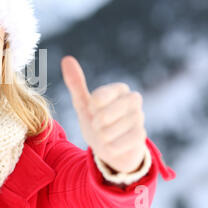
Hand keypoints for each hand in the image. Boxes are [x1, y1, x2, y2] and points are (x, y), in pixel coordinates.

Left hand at [61, 55, 146, 173]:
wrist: (112, 147)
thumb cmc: (97, 122)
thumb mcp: (84, 104)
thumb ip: (76, 83)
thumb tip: (66, 59)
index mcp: (120, 89)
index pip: (99, 97)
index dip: (91, 107)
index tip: (93, 109)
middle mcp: (133, 101)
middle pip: (104, 115)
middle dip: (96, 124)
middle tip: (99, 124)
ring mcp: (139, 119)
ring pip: (108, 132)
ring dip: (101, 137)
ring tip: (106, 135)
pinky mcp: (141, 138)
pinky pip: (115, 145)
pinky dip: (108, 148)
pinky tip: (113, 144)